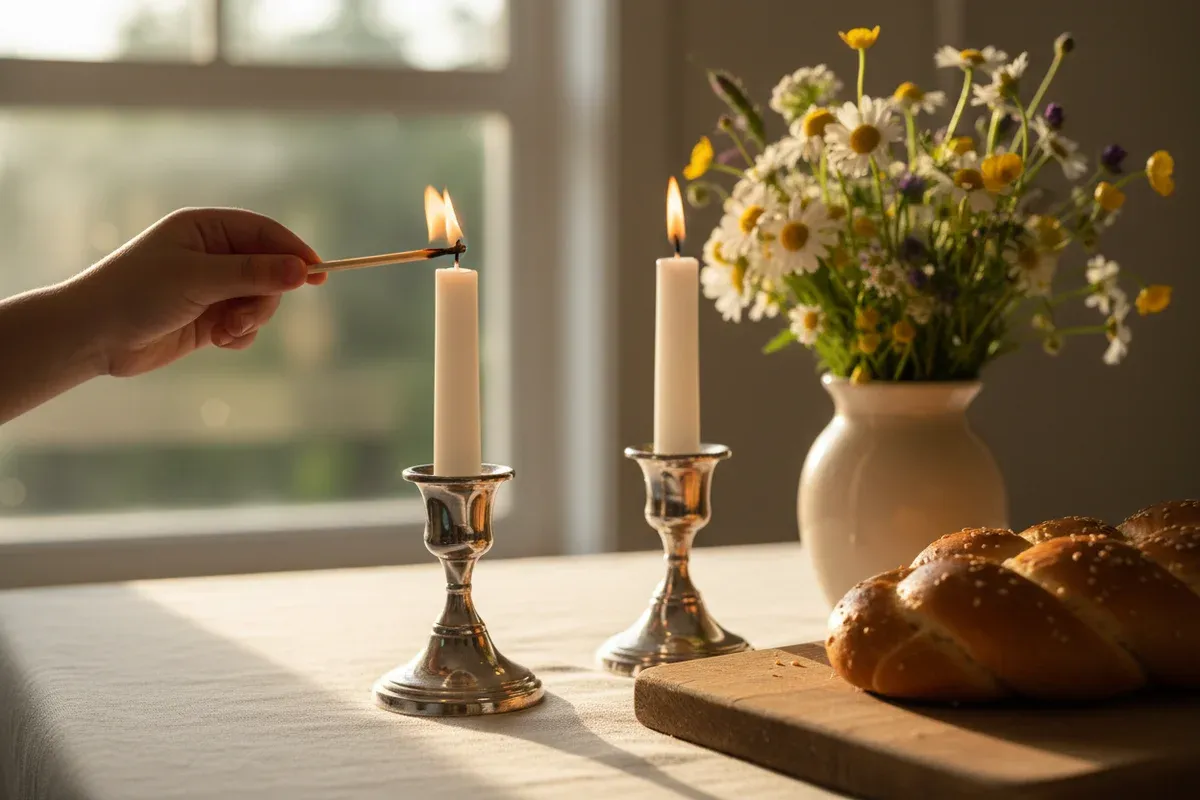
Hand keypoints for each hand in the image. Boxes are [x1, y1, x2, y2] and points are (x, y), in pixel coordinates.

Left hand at [71, 207, 325, 376]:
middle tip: (245, 316)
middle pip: (269, 270)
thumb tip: (303, 270)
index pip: (265, 233)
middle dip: (264, 297)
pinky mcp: (209, 318)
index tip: (318, 275)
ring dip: (251, 319)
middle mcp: (211, 254)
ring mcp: (211, 287)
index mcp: (205, 229)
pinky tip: (219, 341)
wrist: (94, 336)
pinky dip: (240, 334)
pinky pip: (246, 324)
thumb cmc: (137, 294)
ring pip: (260, 300)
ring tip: (225, 332)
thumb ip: (253, 274)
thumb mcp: (199, 279)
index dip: (294, 252)